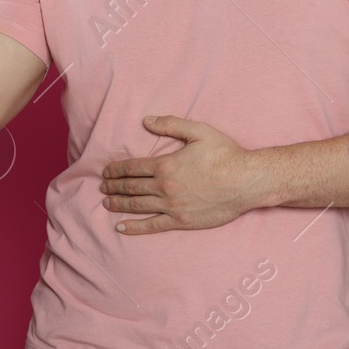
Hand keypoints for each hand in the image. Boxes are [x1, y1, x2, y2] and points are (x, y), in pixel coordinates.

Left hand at [100, 116, 266, 233]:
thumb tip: (146, 121)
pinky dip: (134, 227)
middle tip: (102, 187)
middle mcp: (164, 187)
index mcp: (166, 165)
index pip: (132, 167)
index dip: (116, 170)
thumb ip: (171, 124)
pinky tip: (121, 227)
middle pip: (131, 187)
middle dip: (114, 187)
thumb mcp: (199, 131)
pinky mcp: (181, 221)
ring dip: (119, 204)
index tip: (106, 172)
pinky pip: (152, 226)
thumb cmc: (225, 154)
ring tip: (107, 203)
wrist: (246, 181)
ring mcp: (172, 206)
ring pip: (137, 206)